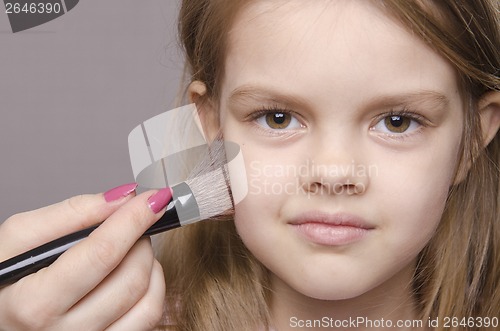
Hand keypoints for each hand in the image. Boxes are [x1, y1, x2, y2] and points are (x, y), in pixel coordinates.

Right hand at [0, 184, 167, 330]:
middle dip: (140, 240)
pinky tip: (135, 273)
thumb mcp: (16, 239)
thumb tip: (120, 199)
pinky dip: (153, 288)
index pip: (102, 253)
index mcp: (34, 304)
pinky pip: (149, 318)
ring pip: (147, 300)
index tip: (153, 198)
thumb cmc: (1, 280)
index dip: (134, 219)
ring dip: (149, 263)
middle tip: (130, 225)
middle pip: (131, 278)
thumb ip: (70, 214)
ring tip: (130, 248)